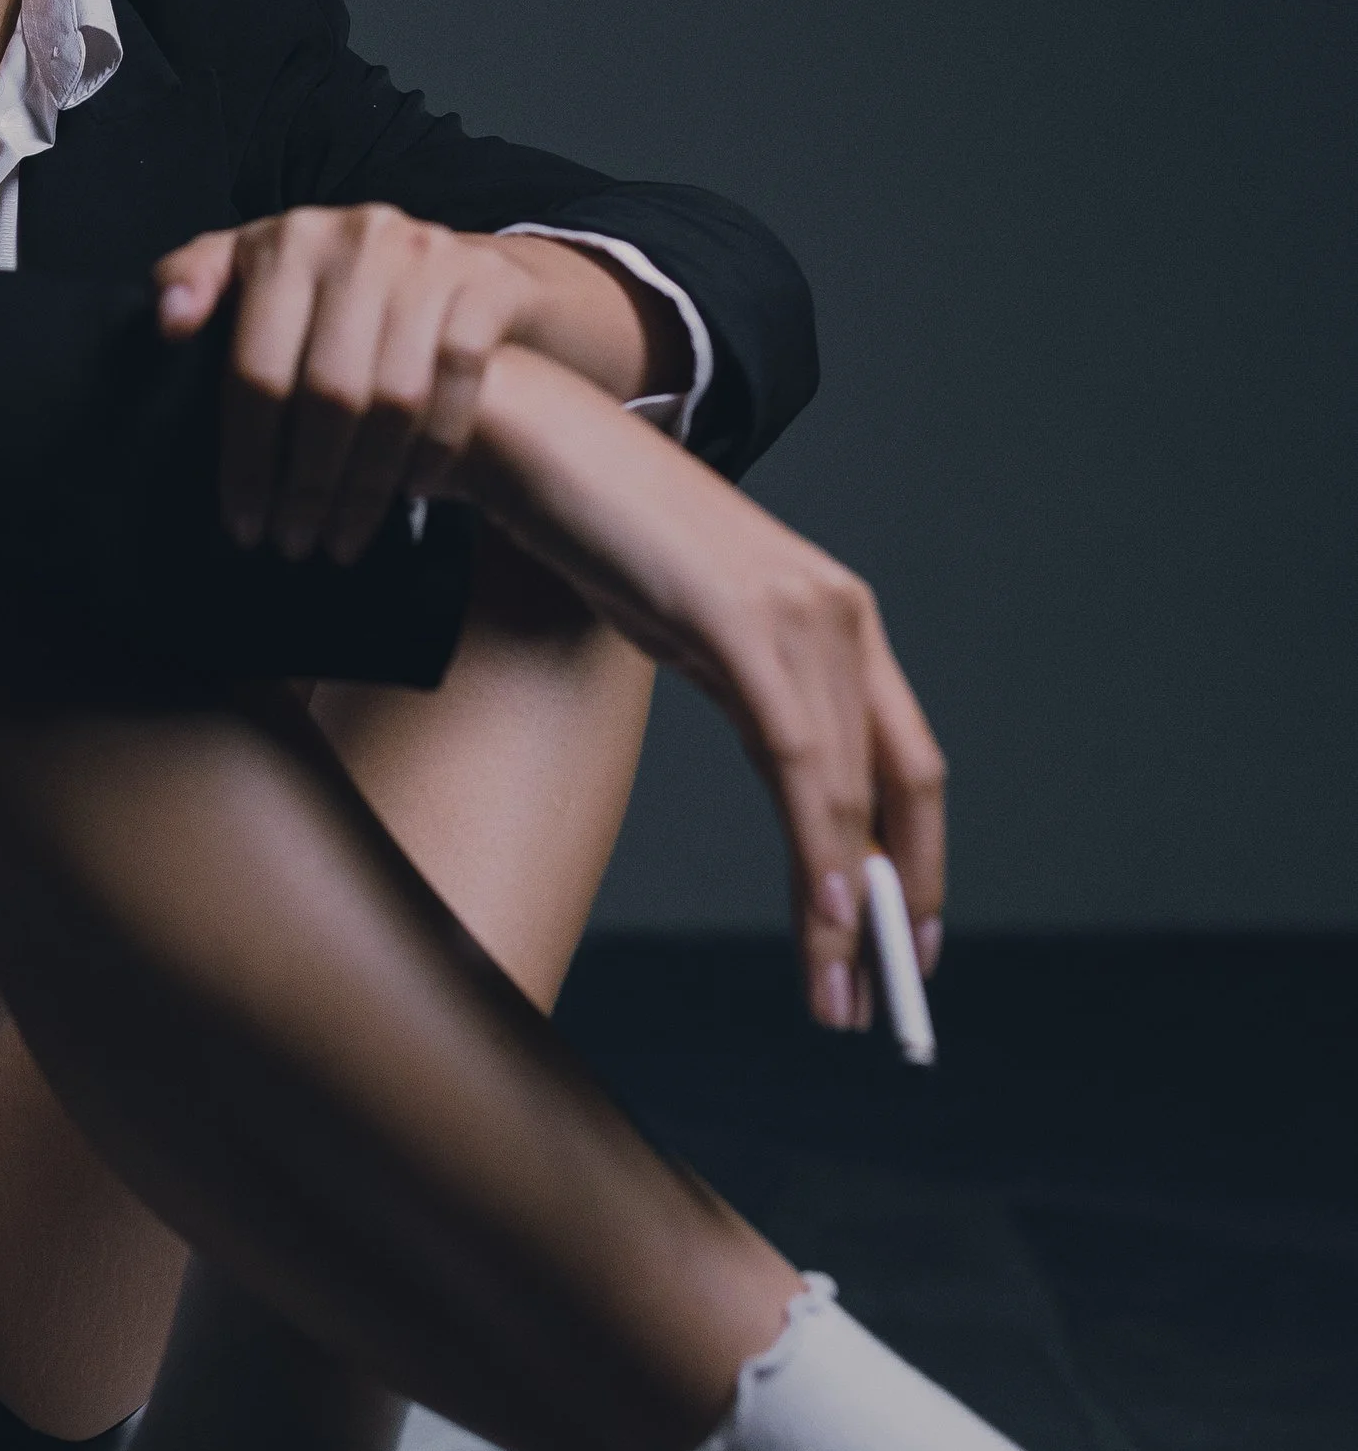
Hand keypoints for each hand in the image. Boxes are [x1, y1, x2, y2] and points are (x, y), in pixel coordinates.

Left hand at [156, 207, 562, 565]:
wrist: (440, 255)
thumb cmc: (321, 283)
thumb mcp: (250, 269)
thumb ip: (198, 281)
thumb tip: (167, 323)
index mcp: (283, 244)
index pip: (256, 370)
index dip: (247, 458)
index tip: (242, 523)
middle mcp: (354, 239)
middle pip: (328, 392)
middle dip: (307, 484)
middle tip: (293, 543)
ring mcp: (424, 257)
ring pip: (395, 395)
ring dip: (368, 483)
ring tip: (342, 538)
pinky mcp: (481, 281)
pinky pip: (458, 381)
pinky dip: (434, 445)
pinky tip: (411, 491)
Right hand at [460, 344, 946, 1029]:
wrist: (535, 445)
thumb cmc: (598, 532)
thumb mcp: (691, 626)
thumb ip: (745, 691)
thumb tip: (783, 779)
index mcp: (834, 616)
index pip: (905, 759)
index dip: (915, 859)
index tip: (903, 944)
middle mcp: (840, 613)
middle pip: (901, 784)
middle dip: (892, 906)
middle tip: (881, 1005)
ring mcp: (800, 614)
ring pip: (848, 787)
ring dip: (844, 906)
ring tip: (835, 992)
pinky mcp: (744, 622)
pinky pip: (798, 761)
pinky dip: (814, 846)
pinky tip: (817, 915)